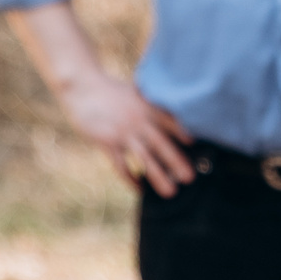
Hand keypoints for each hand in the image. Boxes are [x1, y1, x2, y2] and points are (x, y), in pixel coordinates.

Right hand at [59, 69, 195, 196]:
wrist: (83, 87)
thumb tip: (173, 118)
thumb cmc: (112, 92)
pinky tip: (139, 188)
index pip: (171, 121)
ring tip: (171, 192)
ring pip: (144, 158)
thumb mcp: (136, 93)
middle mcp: (138, 119)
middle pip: (161, 143)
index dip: (184, 133)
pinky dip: (130, 178)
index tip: (197, 146)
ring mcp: (122, 132)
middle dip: (177, 161)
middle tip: (190, 178)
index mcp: (148, 106)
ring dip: (158, 176)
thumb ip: (153, 106)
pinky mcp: (106, 141)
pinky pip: (121, 165)